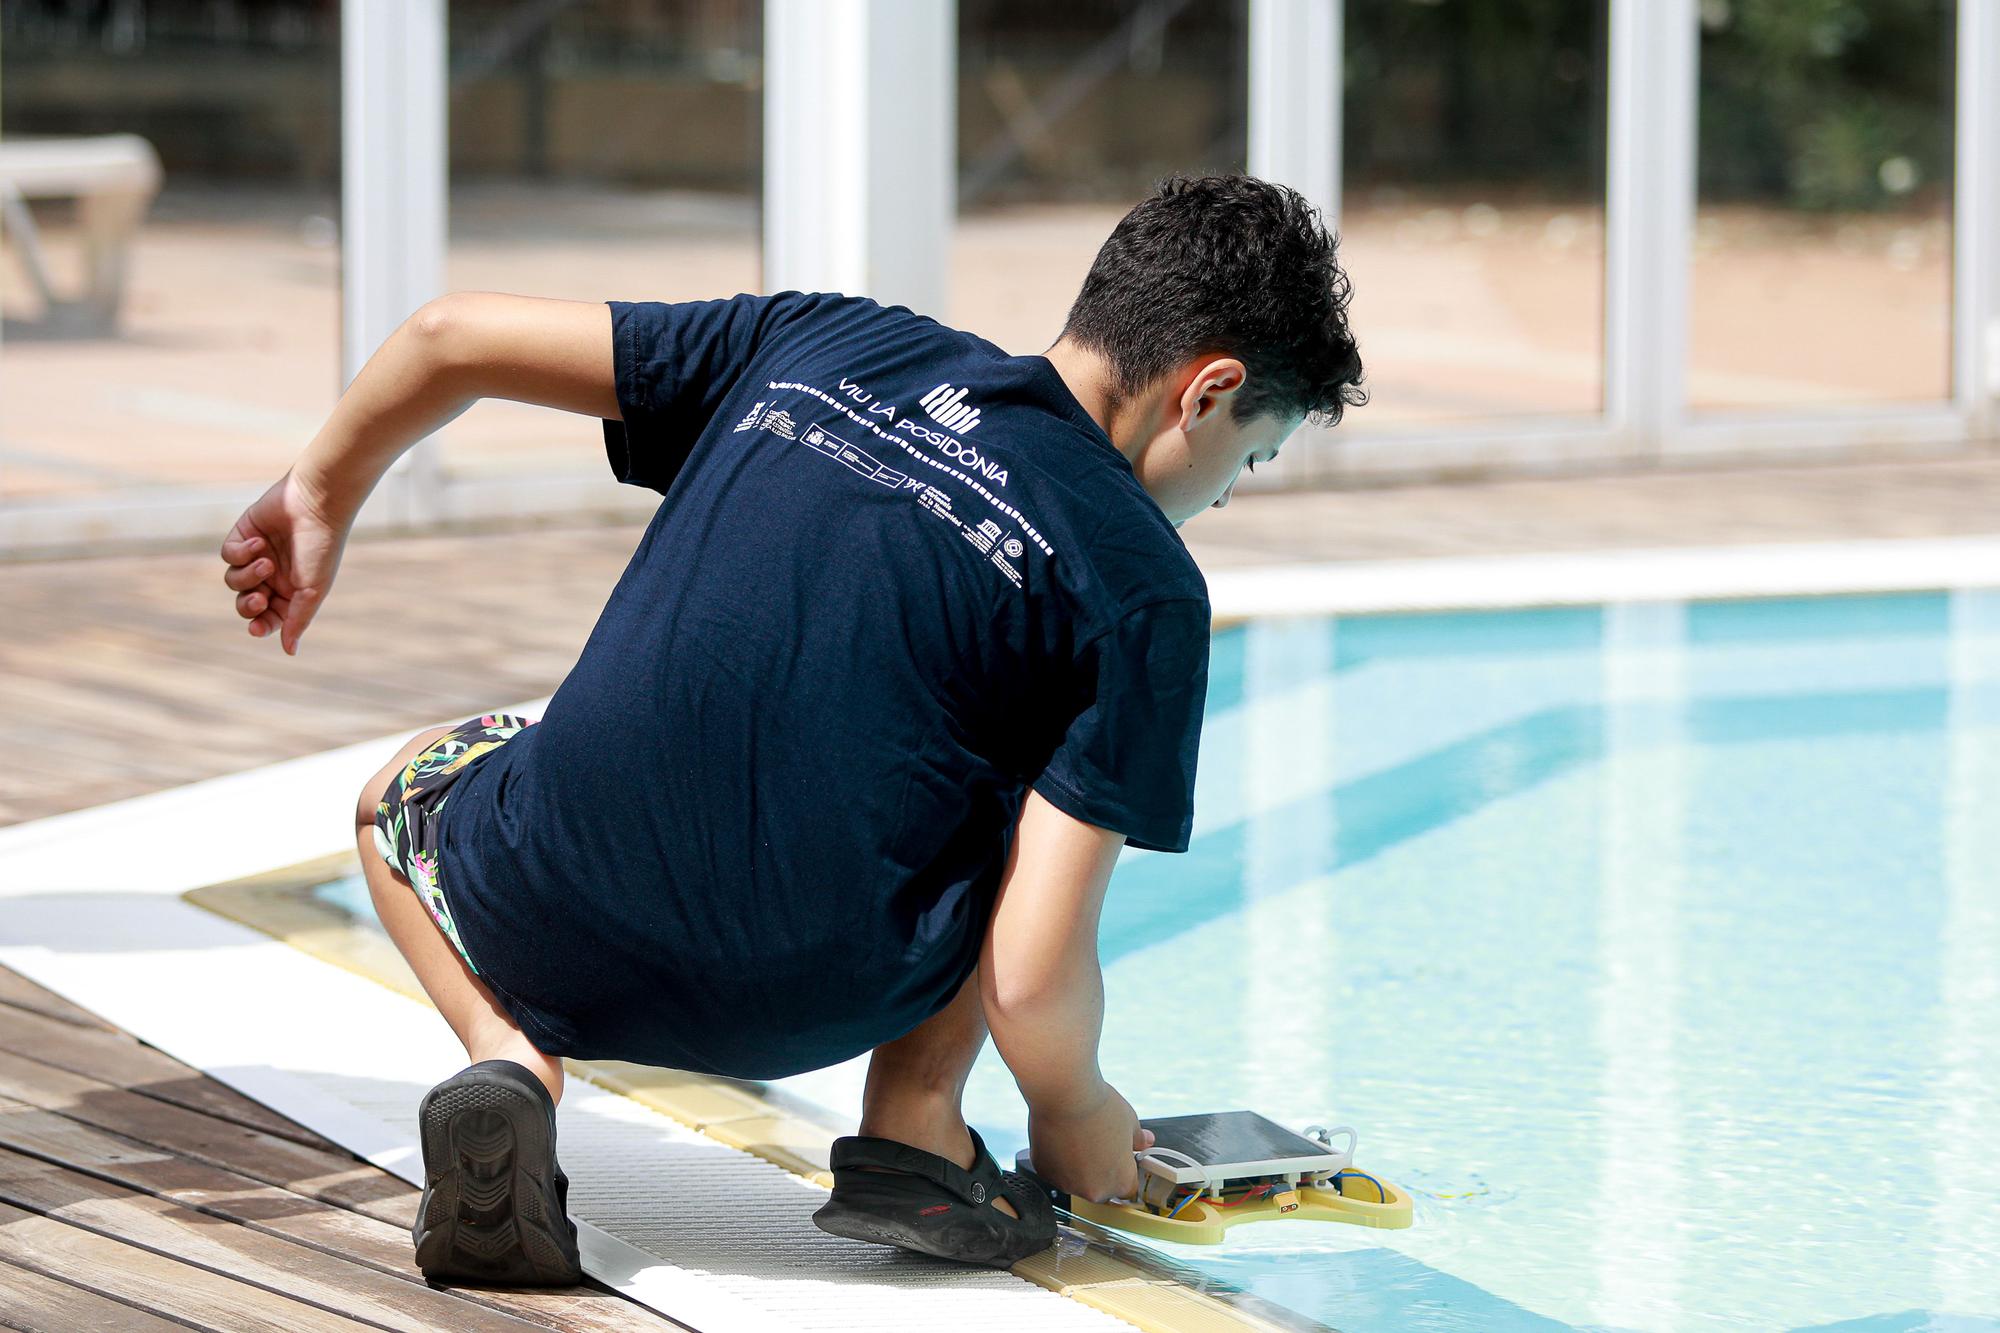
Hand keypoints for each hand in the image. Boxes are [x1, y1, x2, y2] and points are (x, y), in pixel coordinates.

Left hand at [219, 468, 348, 654]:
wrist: (316, 506)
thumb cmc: (321, 549)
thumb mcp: (312, 590)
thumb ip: (297, 620)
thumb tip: (289, 651)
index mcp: (290, 592)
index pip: (267, 618)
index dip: (259, 625)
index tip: (256, 628)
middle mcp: (271, 576)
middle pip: (245, 603)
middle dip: (248, 605)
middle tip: (259, 598)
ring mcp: (255, 556)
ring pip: (233, 580)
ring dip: (247, 576)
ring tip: (266, 561)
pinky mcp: (242, 535)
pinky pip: (229, 554)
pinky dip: (240, 553)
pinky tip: (258, 543)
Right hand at [1026, 1082, 1154, 1203]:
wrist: (1064, 1095)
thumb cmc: (1097, 1107)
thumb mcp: (1129, 1121)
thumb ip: (1138, 1139)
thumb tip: (1144, 1141)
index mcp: (1120, 1181)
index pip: (1128, 1189)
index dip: (1124, 1171)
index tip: (1120, 1160)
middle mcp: (1093, 1190)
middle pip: (1100, 1188)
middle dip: (1100, 1170)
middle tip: (1098, 1144)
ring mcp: (1067, 1184)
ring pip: (1075, 1180)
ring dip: (1077, 1167)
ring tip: (1078, 1138)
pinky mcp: (1045, 1173)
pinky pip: (1055, 1171)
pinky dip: (1058, 1159)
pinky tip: (1062, 1138)